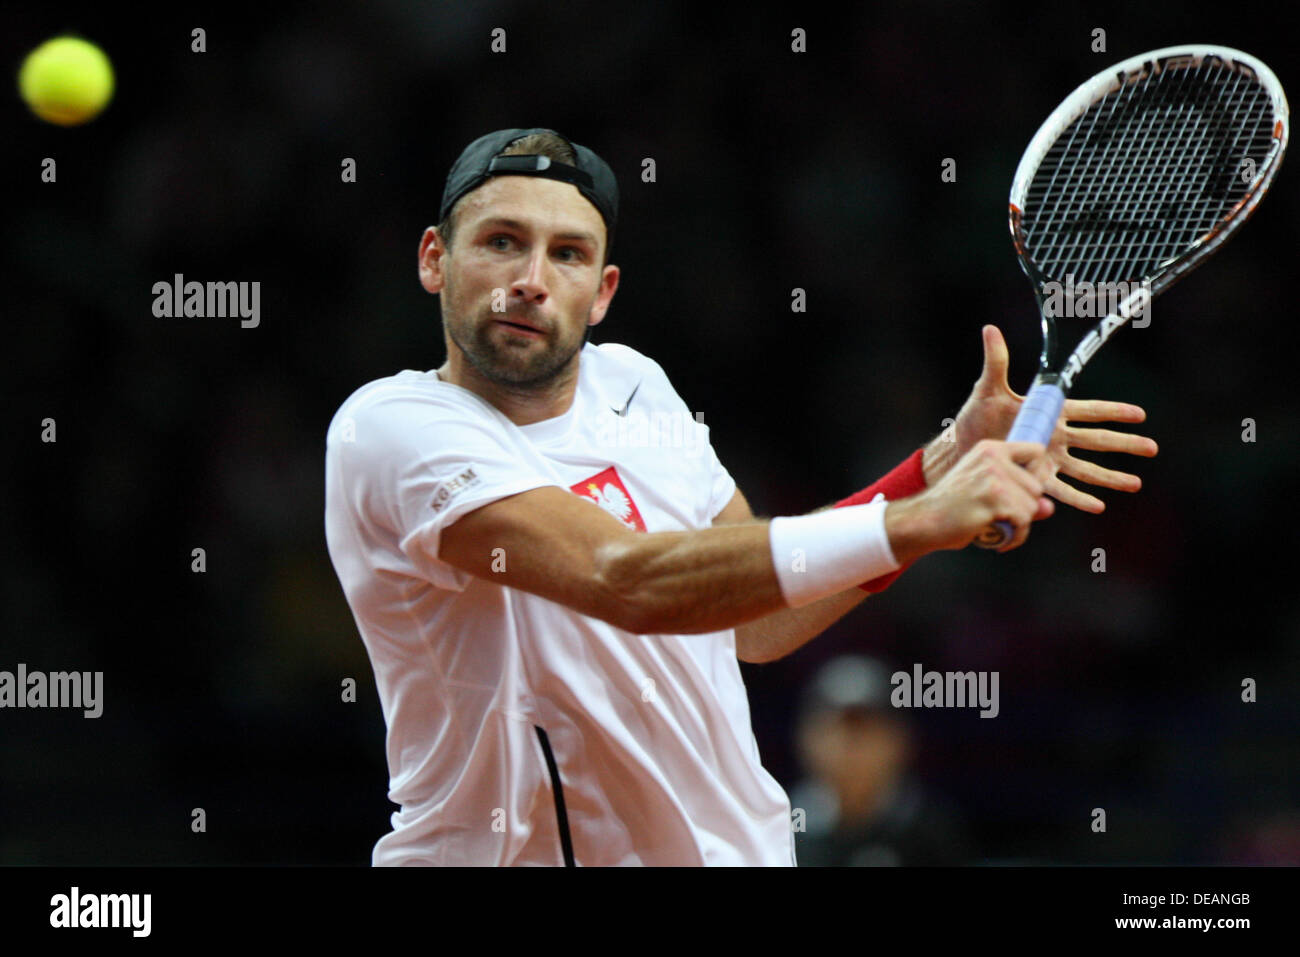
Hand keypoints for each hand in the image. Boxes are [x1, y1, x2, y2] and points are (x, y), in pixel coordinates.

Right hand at [887, 439, 1054, 562]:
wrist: (923, 521)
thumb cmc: (953, 509)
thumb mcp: (986, 494)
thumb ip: (1018, 496)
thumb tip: (1049, 508)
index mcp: (990, 449)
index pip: (1036, 451)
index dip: (1037, 473)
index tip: (1023, 492)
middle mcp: (993, 458)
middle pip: (1037, 486)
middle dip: (1025, 508)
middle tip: (1001, 519)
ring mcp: (994, 478)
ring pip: (1032, 506)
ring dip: (1019, 525)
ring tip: (997, 529)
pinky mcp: (994, 499)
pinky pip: (1023, 522)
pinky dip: (1015, 536)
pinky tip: (997, 539)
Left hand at [925, 325, 1158, 511]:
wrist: (960, 445)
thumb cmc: (976, 416)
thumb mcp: (987, 388)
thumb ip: (996, 361)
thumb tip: (990, 329)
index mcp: (1049, 412)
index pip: (1089, 411)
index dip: (1114, 412)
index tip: (1140, 414)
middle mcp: (1054, 437)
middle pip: (1097, 441)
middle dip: (1125, 444)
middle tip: (1152, 448)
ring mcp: (1048, 459)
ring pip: (1086, 469)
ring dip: (1110, 477)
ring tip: (1135, 484)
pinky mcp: (1035, 478)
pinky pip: (1061, 490)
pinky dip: (1078, 499)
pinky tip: (1098, 505)